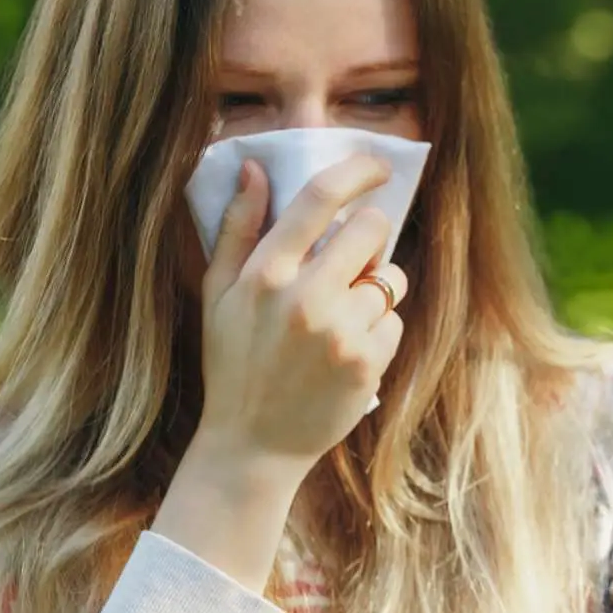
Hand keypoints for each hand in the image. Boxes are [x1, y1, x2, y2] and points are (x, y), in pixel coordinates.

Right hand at [193, 154, 408, 464]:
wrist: (252, 446)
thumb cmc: (233, 363)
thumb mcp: (217, 294)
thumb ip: (236, 228)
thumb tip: (254, 168)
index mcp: (265, 273)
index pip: (320, 197)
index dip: (357, 170)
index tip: (377, 166)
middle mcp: (304, 298)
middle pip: (372, 230)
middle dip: (369, 239)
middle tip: (351, 264)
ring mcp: (340, 332)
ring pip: (391, 279)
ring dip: (375, 292)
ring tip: (341, 320)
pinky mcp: (367, 363)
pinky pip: (395, 322)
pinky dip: (379, 332)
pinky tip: (347, 353)